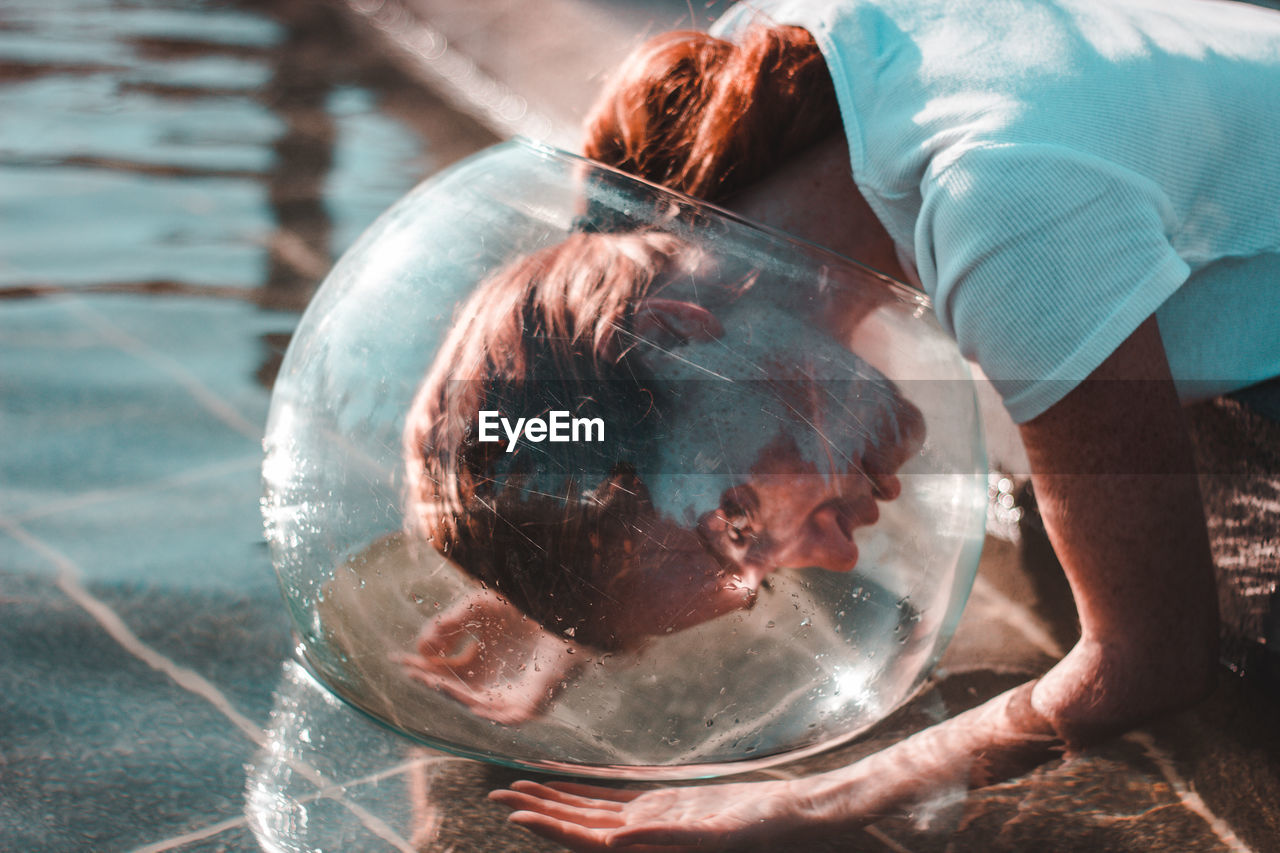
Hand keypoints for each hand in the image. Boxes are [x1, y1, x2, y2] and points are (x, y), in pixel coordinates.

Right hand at [392, 589, 579, 724]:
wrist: (565, 610)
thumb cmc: (524, 607)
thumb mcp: (476, 608)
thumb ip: (446, 624)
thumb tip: (421, 650)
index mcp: (478, 665)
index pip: (441, 673)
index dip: (420, 667)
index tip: (397, 660)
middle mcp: (490, 684)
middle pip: (453, 690)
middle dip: (430, 682)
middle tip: (411, 671)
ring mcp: (510, 697)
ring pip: (474, 705)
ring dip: (454, 695)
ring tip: (434, 680)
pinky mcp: (531, 706)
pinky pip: (506, 718)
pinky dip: (488, 712)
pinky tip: (472, 701)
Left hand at [490, 777, 822, 851]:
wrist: (792, 818)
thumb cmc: (761, 829)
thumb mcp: (714, 832)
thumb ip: (666, 837)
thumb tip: (615, 840)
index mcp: (649, 845)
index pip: (585, 838)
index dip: (548, 827)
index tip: (512, 813)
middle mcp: (642, 837)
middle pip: (577, 825)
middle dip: (537, 811)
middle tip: (495, 794)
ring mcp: (651, 821)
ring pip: (590, 811)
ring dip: (554, 800)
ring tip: (517, 787)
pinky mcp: (663, 806)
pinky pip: (613, 799)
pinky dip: (586, 791)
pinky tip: (566, 783)